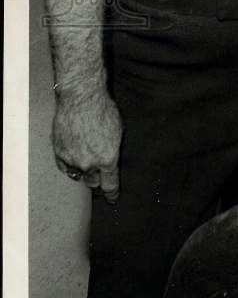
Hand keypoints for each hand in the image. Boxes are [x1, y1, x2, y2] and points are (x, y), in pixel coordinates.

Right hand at [52, 88, 122, 202]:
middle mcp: (89, 164)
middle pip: (93, 183)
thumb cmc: (103, 110)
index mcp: (108, 159)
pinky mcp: (59, 153)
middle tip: (98, 180)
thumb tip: (110, 158)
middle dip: (97, 182)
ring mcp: (72, 160)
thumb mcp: (118, 131)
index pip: (110, 185)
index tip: (112, 199)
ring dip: (83, 173)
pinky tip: (73, 160)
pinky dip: (70, 165)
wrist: (81, 98)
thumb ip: (113, 149)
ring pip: (78, 175)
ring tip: (86, 166)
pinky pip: (65, 167)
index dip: (111, 195)